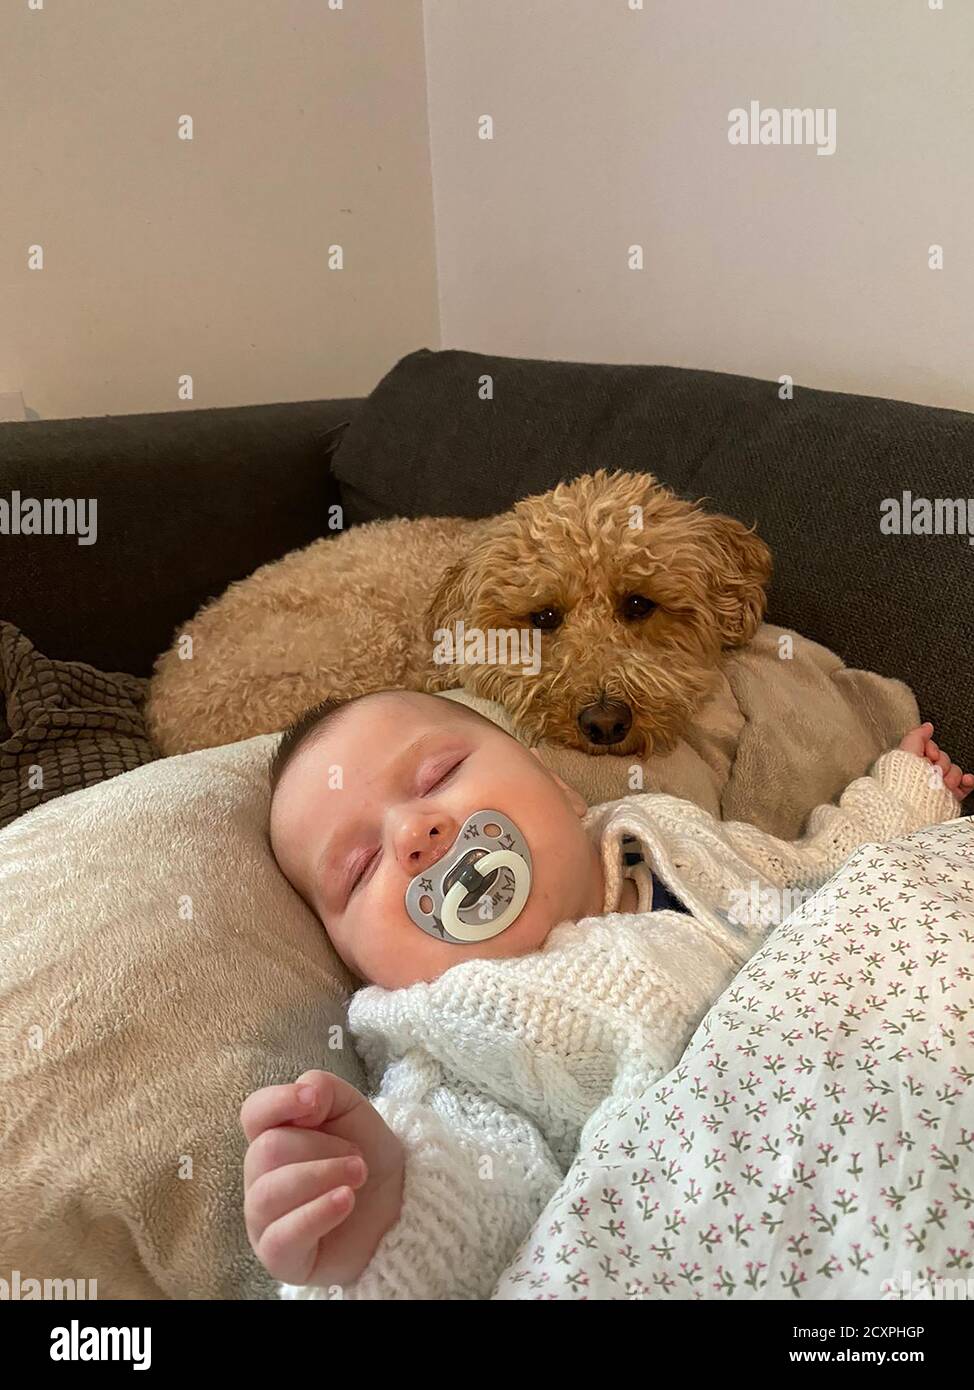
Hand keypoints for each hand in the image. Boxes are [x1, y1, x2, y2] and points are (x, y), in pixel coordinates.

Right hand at [241, 1069, 404, 1290]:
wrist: (398, 1205)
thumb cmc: (365, 1155)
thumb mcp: (352, 1109)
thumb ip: (324, 1088)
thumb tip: (304, 1093)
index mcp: (273, 1136)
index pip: (253, 1113)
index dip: (278, 1102)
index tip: (314, 1102)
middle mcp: (260, 1177)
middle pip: (266, 1151)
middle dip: (321, 1147)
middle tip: (357, 1157)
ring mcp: (265, 1219)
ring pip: (268, 1193)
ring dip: (322, 1176)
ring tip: (358, 1176)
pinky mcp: (279, 1256)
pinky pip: (281, 1236)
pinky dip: (317, 1213)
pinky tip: (345, 1201)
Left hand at [899, 722, 973, 801]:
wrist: (914, 801)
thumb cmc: (906, 777)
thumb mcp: (907, 748)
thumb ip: (918, 734)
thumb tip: (927, 726)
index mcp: (914, 763)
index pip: (932, 748)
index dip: (932, 750)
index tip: (929, 755)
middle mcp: (926, 774)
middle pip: (945, 759)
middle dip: (941, 763)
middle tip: (933, 771)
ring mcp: (939, 785)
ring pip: (955, 771)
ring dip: (951, 775)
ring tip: (941, 782)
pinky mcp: (950, 796)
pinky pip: (966, 785)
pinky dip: (968, 781)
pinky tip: (965, 780)